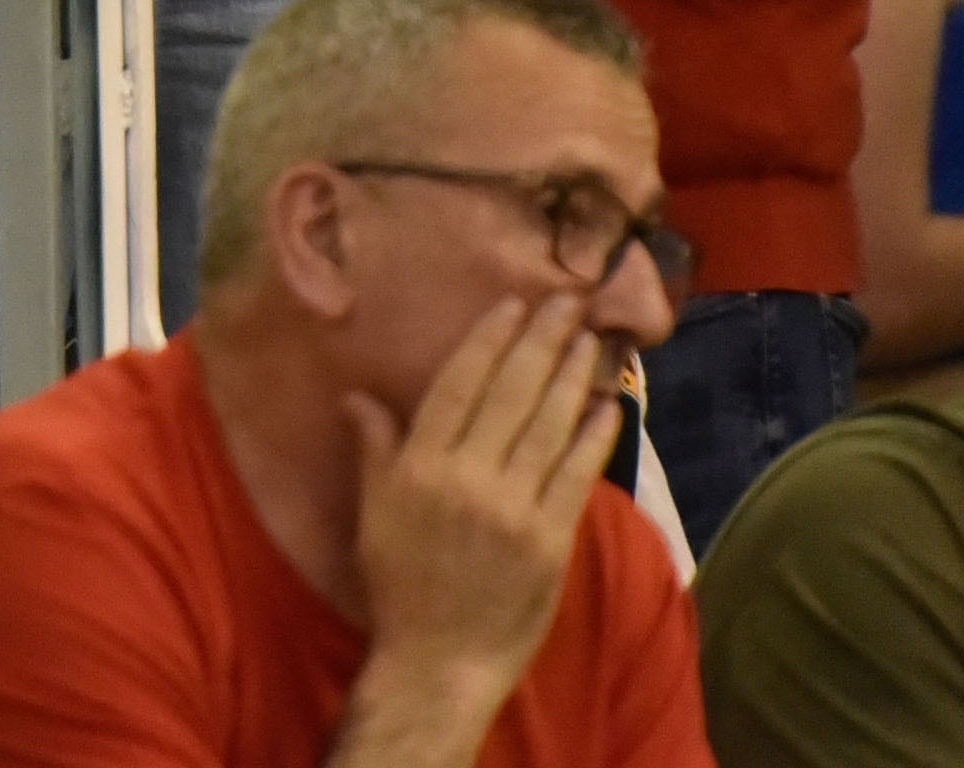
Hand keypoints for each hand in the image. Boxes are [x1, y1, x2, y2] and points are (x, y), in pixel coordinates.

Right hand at [342, 295, 616, 747]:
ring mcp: (513, 509)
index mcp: (420, 467)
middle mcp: (467, 479)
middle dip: (541, 342)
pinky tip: (607, 404)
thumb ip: (375, 450)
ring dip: (572, 377)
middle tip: (569, 301)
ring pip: (548, 426)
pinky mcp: (550, 540)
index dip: (489, 339)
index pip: (460, 385)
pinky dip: (593, 436)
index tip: (514, 303)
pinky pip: (576, 476)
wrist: (438, 663)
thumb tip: (357, 394)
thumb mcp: (374, 515)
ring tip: (590, 339)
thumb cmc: (401, 587)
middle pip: (512, 394)